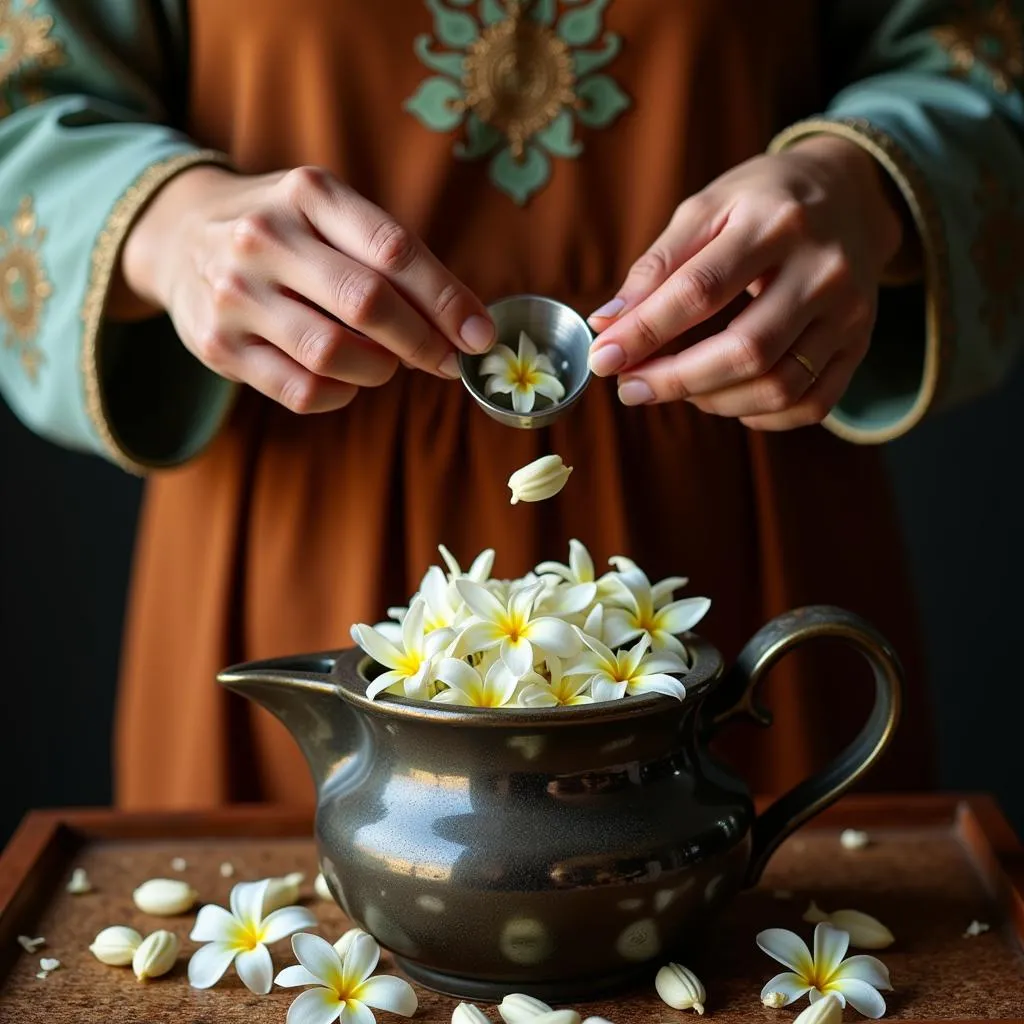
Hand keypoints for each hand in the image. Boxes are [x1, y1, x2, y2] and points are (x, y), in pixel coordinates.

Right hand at [119, 165, 493, 412]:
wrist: (178, 235)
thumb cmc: (284, 230)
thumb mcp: (329, 212)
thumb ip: (392, 257)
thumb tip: (464, 325)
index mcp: (308, 193)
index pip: (394, 251)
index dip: (446, 300)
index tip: (480, 336)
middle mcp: (265, 237)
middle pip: (368, 304)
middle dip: (423, 343)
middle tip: (447, 362)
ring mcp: (234, 293)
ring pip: (334, 354)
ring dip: (380, 370)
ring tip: (387, 363)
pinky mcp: (218, 346)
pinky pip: (301, 391)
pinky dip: (341, 394)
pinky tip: (347, 380)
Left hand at [586, 136, 906, 429]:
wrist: (850, 192)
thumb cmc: (763, 201)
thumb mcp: (707, 209)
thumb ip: (656, 266)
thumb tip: (607, 324)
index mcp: (776, 222)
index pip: (701, 291)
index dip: (645, 332)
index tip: (603, 358)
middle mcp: (824, 269)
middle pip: (745, 350)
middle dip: (675, 380)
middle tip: (631, 389)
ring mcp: (850, 312)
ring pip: (779, 386)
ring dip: (713, 402)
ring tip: (677, 387)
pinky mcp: (861, 345)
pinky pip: (810, 405)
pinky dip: (760, 416)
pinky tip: (725, 398)